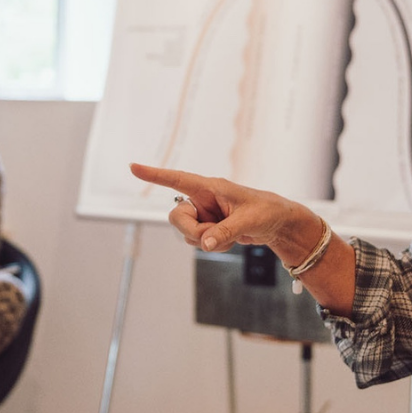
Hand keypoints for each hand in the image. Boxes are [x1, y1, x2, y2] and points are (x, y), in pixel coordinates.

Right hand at [129, 163, 313, 261]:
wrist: (278, 224)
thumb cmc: (267, 211)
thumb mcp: (249, 220)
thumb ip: (226, 231)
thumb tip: (205, 244)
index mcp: (211, 187)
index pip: (178, 180)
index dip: (155, 175)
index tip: (133, 167)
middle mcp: (203, 199)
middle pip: (177, 217)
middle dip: (192, 231)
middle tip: (212, 238)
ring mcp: (205, 214)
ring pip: (187, 232)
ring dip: (206, 240)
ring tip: (230, 236)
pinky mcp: (209, 228)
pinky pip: (198, 241)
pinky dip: (212, 245)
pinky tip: (229, 241)